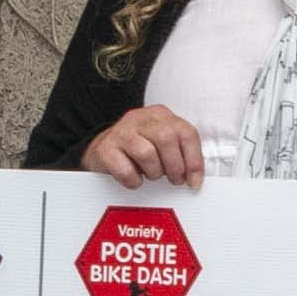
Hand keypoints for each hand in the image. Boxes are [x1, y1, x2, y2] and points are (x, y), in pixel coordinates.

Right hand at [82, 105, 207, 185]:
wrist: (102, 150)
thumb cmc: (137, 149)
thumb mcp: (162, 144)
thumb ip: (181, 153)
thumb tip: (195, 178)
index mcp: (160, 115)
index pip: (186, 133)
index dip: (194, 160)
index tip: (194, 180)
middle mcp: (140, 118)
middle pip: (167, 139)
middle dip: (175, 166)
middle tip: (173, 179)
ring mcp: (121, 132)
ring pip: (146, 153)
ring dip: (154, 172)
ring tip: (152, 175)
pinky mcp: (105, 149)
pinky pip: (125, 170)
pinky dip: (134, 180)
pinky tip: (134, 178)